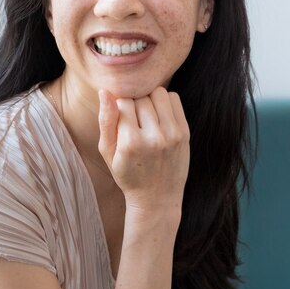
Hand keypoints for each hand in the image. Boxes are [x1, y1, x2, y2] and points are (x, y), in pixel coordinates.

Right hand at [97, 86, 189, 213]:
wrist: (157, 198)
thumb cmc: (127, 173)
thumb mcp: (108, 151)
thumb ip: (105, 120)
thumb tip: (104, 90)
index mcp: (131, 143)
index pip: (123, 102)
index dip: (119, 109)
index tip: (121, 122)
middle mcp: (154, 138)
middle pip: (140, 97)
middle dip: (134, 105)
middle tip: (134, 123)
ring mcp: (172, 135)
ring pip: (158, 93)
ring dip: (150, 100)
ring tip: (146, 118)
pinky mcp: (185, 133)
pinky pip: (173, 98)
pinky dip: (164, 103)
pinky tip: (159, 118)